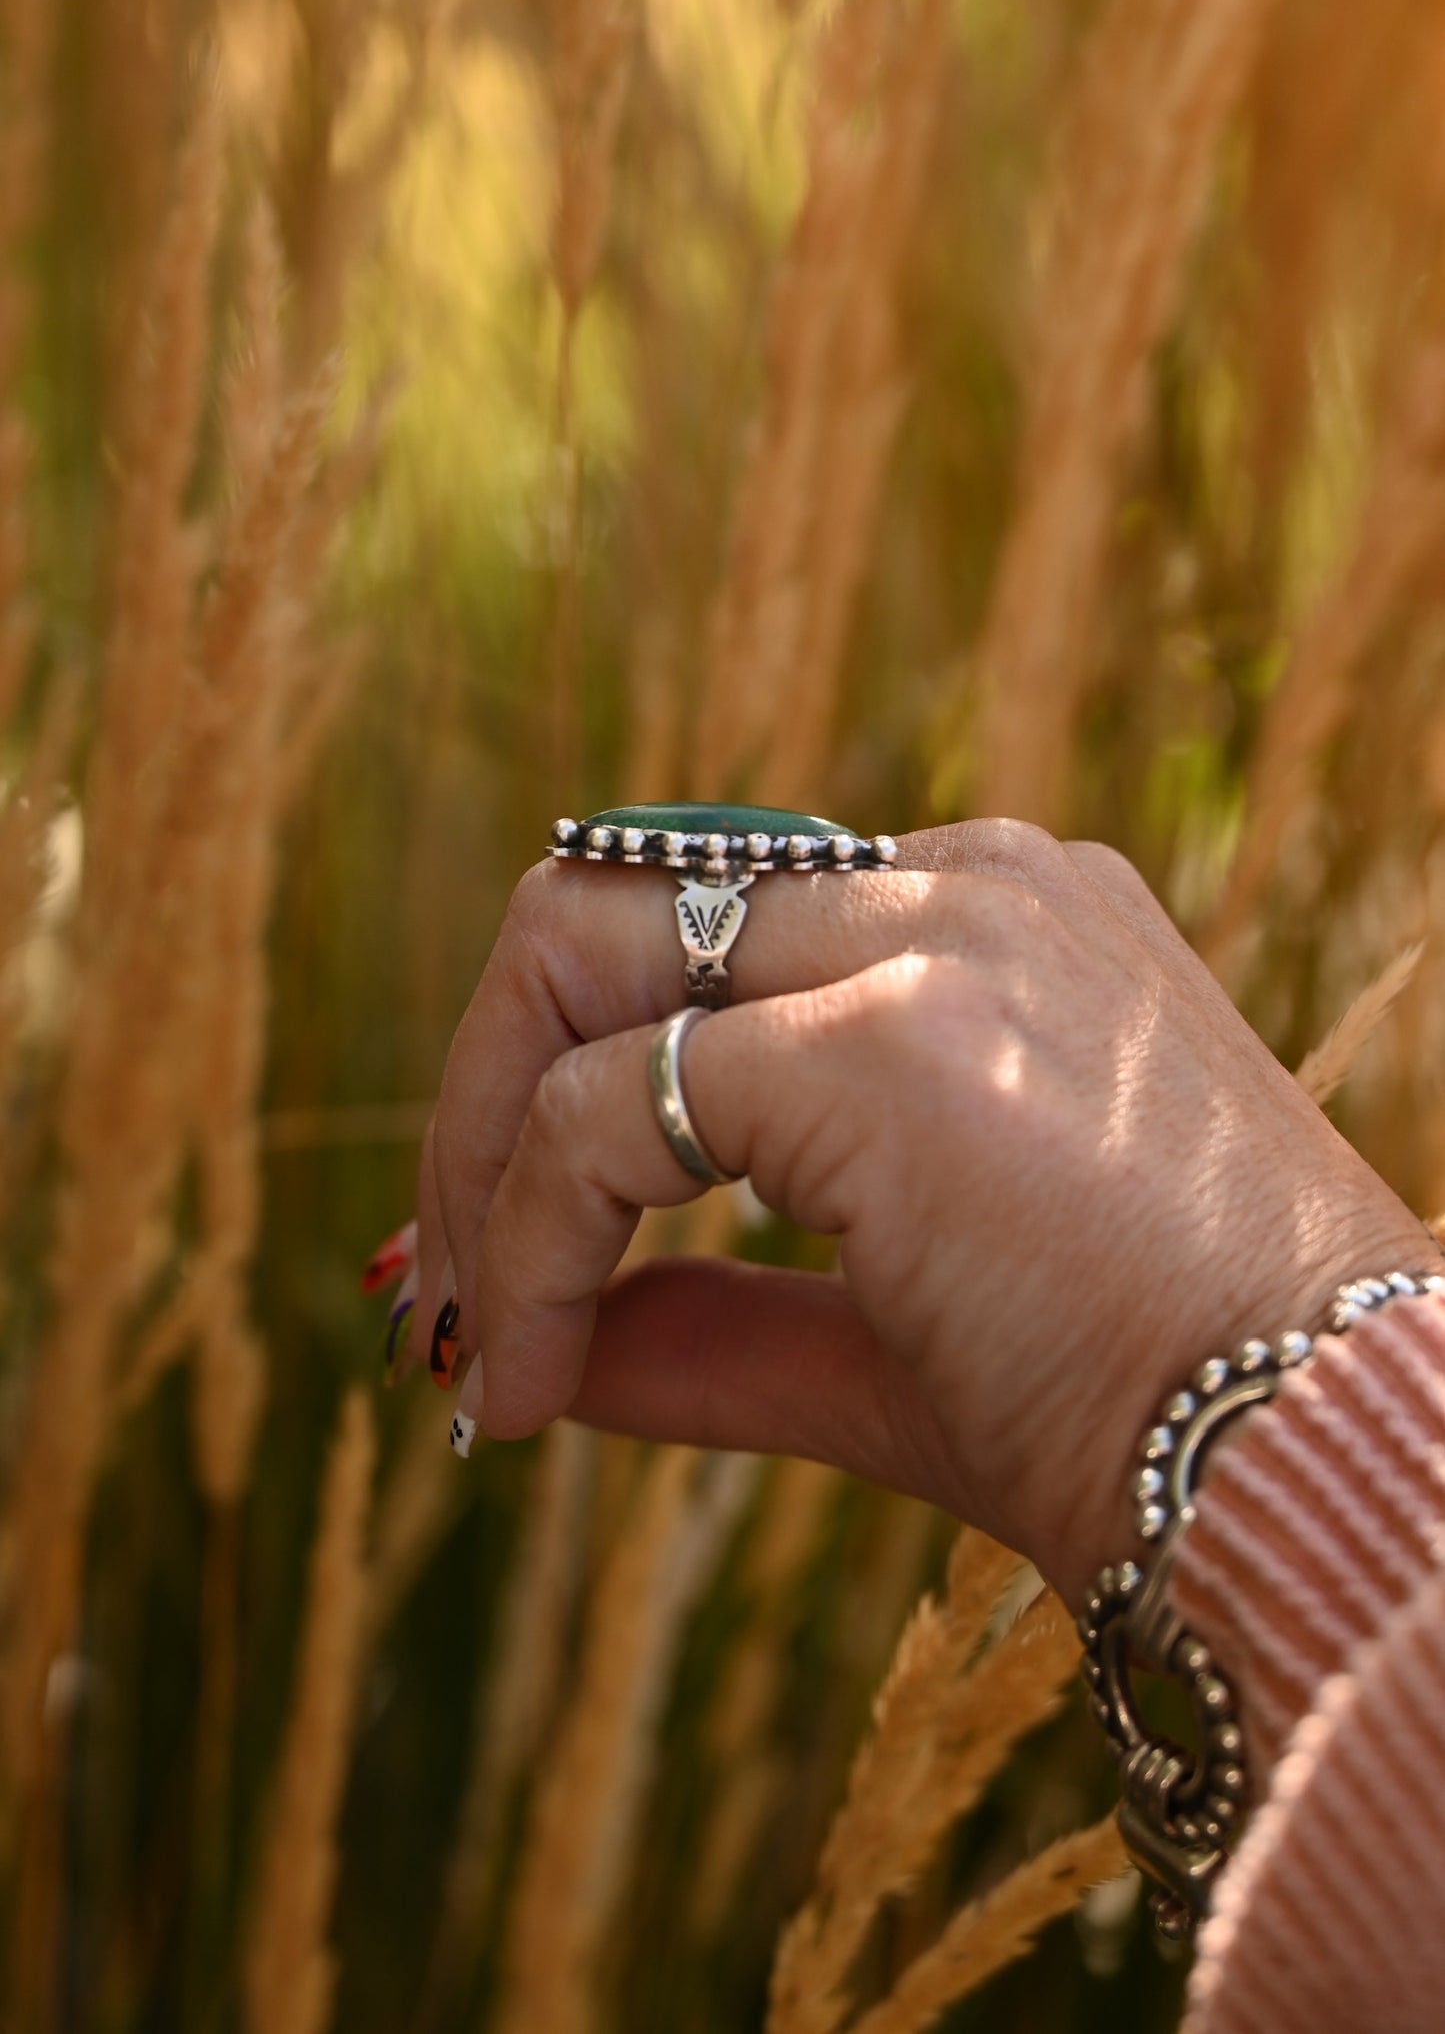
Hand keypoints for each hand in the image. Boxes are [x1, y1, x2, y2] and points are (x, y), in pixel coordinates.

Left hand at [399, 819, 1435, 1605]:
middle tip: (442, 1290)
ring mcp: (932, 941)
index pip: (693, 932)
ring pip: (567, 961)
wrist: (1316, 1477)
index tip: (506, 1271)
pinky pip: (603, 1113)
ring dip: (470, 1155)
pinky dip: (525, 1248)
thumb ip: (714, 1322)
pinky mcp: (888, 1039)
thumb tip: (542, 1348)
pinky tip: (533, 1391)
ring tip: (471, 1345)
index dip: (565, 1081)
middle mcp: (958, 888)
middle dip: (475, 1091)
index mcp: (985, 920)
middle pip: (598, 902)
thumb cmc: (1142, 1416)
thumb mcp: (888, 1348)